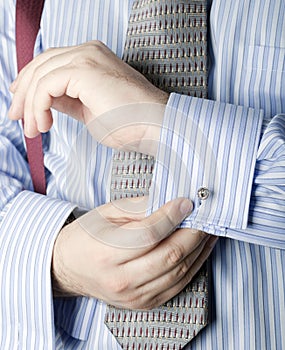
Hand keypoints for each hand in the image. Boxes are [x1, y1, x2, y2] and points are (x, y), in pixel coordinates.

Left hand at [9, 41, 167, 155]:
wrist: (154, 126)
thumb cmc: (130, 123)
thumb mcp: (89, 110)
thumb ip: (67, 101)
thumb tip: (46, 102)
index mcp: (91, 58)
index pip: (51, 65)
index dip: (31, 85)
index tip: (23, 109)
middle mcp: (88, 51)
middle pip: (41, 65)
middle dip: (23, 94)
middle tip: (17, 118)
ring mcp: (86, 57)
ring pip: (40, 74)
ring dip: (30, 104)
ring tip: (32, 129)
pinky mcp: (84, 69)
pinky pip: (46, 85)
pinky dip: (38, 105)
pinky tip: (44, 123)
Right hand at [52, 197, 216, 308]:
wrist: (69, 268)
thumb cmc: (87, 236)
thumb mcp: (106, 213)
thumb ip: (138, 207)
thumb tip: (171, 203)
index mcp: (107, 253)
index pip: (149, 234)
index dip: (172, 216)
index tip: (186, 202)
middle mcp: (122, 279)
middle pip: (170, 255)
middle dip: (193, 232)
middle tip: (204, 215)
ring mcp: (134, 296)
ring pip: (179, 272)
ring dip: (199, 249)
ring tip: (208, 230)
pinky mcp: (144, 303)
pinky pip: (178, 286)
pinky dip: (194, 266)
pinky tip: (201, 250)